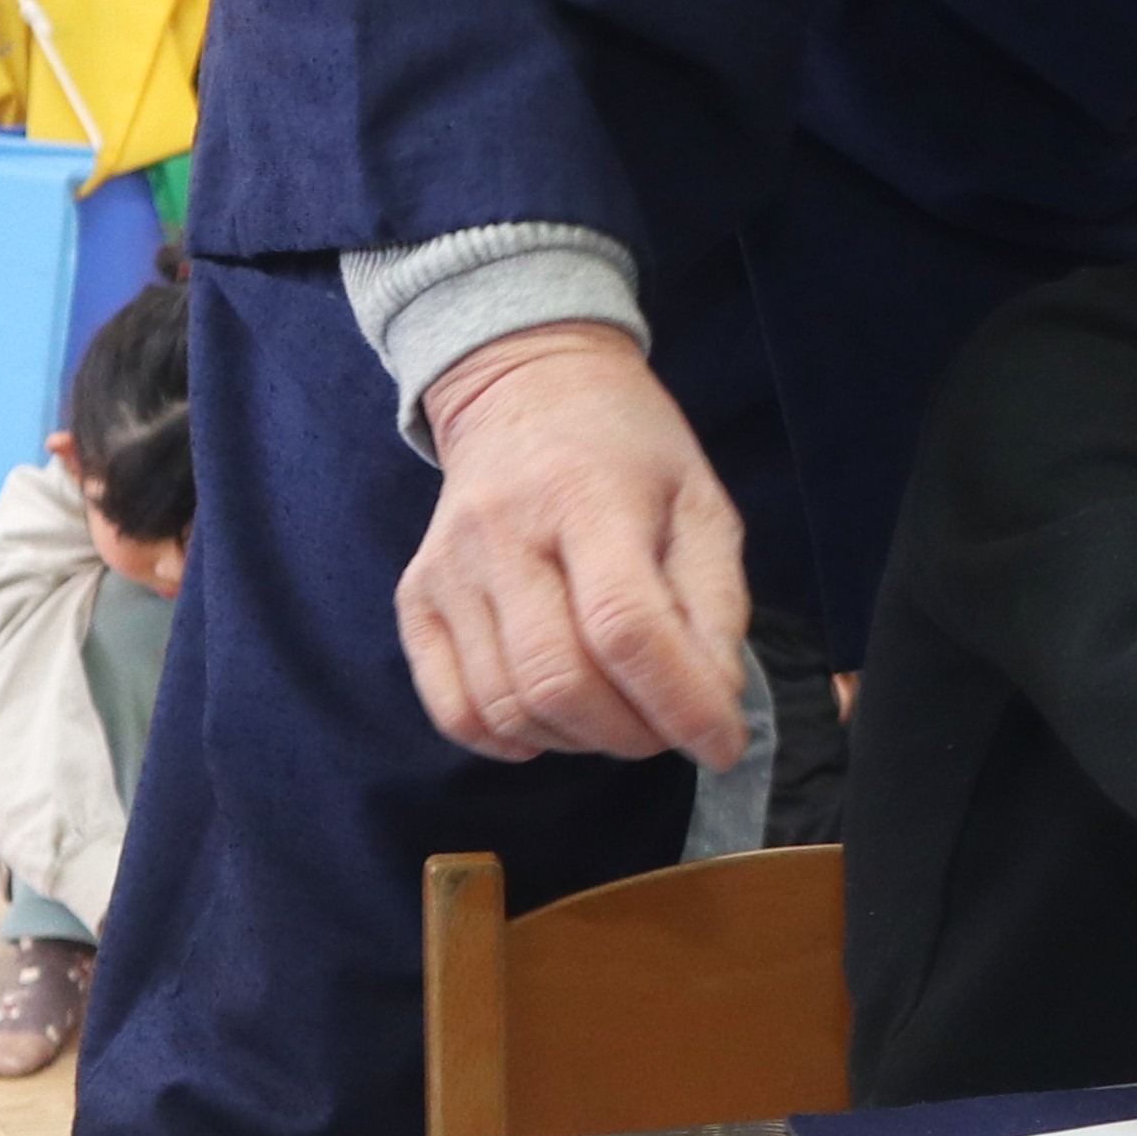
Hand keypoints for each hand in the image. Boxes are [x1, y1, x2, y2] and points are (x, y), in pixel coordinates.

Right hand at [403, 324, 752, 768]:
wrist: (527, 390)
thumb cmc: (631, 452)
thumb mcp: (703, 503)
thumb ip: (716, 602)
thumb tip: (714, 701)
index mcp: (590, 497)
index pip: (626, 625)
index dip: (680, 702)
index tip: (723, 745)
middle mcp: (504, 534)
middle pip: (559, 679)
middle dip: (631, 733)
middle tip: (670, 727)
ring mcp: (448, 569)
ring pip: (507, 705)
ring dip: (579, 740)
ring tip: (621, 716)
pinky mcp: (413, 598)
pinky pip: (451, 708)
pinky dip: (508, 739)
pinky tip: (554, 724)